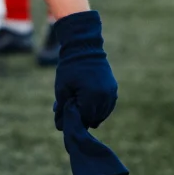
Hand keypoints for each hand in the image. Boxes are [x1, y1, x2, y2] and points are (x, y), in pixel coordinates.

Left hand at [52, 11, 117, 130]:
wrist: (84, 47)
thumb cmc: (70, 67)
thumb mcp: (62, 88)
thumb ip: (62, 108)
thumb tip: (60, 127)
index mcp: (93, 97)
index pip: (85, 119)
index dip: (74, 120)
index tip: (65, 118)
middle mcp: (106, 97)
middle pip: (94, 118)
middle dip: (82, 117)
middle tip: (70, 111)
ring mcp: (111, 93)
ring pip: (101, 114)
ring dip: (90, 113)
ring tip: (78, 105)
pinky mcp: (113, 89)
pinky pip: (107, 106)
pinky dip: (98, 107)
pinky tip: (87, 103)